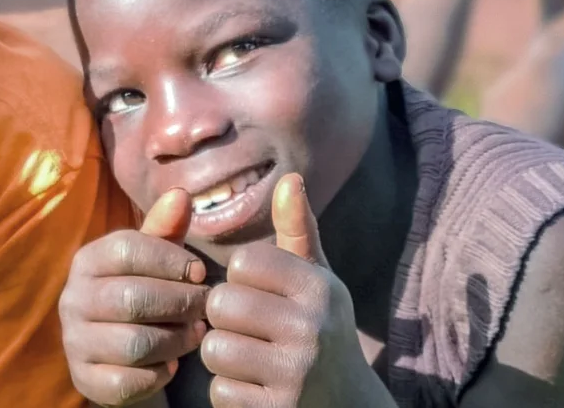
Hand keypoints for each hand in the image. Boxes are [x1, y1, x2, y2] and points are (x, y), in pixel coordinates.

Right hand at [59, 189, 210, 405]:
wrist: (116, 354)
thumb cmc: (144, 293)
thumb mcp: (155, 259)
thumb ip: (167, 228)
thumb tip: (181, 194)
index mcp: (87, 261)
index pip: (127, 248)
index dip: (172, 260)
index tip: (200, 273)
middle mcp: (73, 299)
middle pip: (134, 298)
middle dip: (180, 303)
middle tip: (205, 307)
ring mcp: (75, 341)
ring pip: (135, 342)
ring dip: (176, 340)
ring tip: (195, 333)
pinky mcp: (85, 379)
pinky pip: (129, 380)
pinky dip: (159, 374)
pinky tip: (171, 364)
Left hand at [200, 174, 386, 407]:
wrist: (348, 405)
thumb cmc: (321, 330)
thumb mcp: (318, 281)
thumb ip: (298, 232)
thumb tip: (289, 178)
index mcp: (319, 289)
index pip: (244, 265)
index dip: (242, 282)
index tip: (261, 297)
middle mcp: (311, 329)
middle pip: (221, 305)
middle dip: (226, 320)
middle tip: (249, 330)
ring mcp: (295, 374)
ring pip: (214, 349)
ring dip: (224, 357)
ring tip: (252, 359)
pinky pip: (219, 391)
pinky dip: (230, 392)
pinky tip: (256, 389)